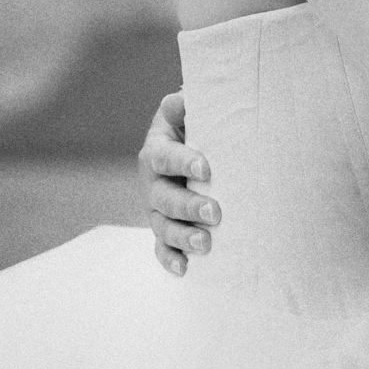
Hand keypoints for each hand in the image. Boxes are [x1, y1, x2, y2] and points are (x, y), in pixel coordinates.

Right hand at [140, 90, 218, 274]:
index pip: (165, 156)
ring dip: (182, 237)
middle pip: (164, 197)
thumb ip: (188, 105)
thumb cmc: (201, 126)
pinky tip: (185, 269)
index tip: (207, 168)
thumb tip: (179, 99)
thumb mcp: (194, 112)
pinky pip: (162, 248)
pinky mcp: (165, 228)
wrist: (199, 147)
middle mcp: (153, 181)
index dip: (183, 162)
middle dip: (188, 206)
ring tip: (205, 243)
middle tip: (215, 212)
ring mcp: (157, 208)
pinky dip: (170, 259)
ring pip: (163, 226)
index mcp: (158, 150)